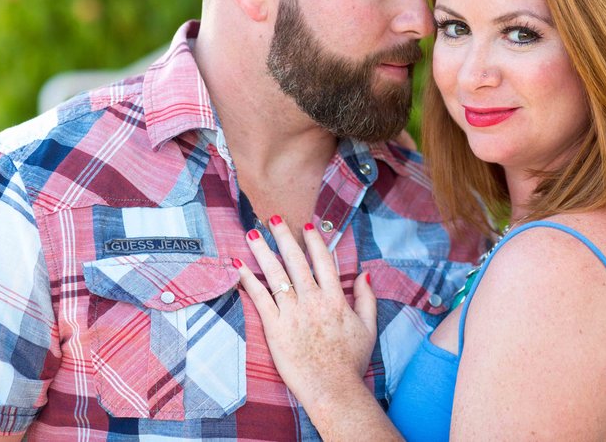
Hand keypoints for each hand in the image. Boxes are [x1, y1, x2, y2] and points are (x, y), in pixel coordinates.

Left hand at [235, 216, 377, 409]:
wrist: (333, 389)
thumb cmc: (351, 361)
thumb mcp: (368, 327)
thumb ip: (366, 298)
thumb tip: (364, 274)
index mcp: (335, 299)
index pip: (323, 262)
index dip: (314, 242)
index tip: (306, 226)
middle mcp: (313, 300)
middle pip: (296, 261)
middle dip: (284, 236)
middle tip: (273, 218)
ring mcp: (292, 313)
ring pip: (275, 274)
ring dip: (262, 251)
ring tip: (251, 233)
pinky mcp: (275, 328)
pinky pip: (259, 298)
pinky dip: (247, 281)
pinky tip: (238, 266)